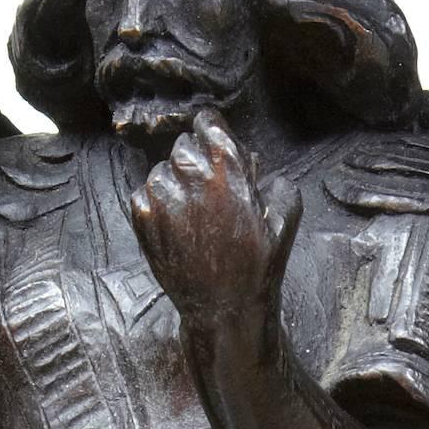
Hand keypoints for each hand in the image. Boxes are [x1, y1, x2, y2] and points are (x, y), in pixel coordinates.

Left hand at [131, 113, 298, 325]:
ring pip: (161, 170)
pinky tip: (177, 227)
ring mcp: (162, 195)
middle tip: (209, 191)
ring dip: (175, 184)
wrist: (224, 307)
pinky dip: (157, 205)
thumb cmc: (257, 265)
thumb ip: (274, 181)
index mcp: (225, 167)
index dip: (212, 131)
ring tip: (193, 215)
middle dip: (196, 161)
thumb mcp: (285, 218)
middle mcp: (190, 173)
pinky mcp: (143, 217)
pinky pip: (144, 194)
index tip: (214, 143)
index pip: (207, 122)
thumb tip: (252, 166)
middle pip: (183, 146)